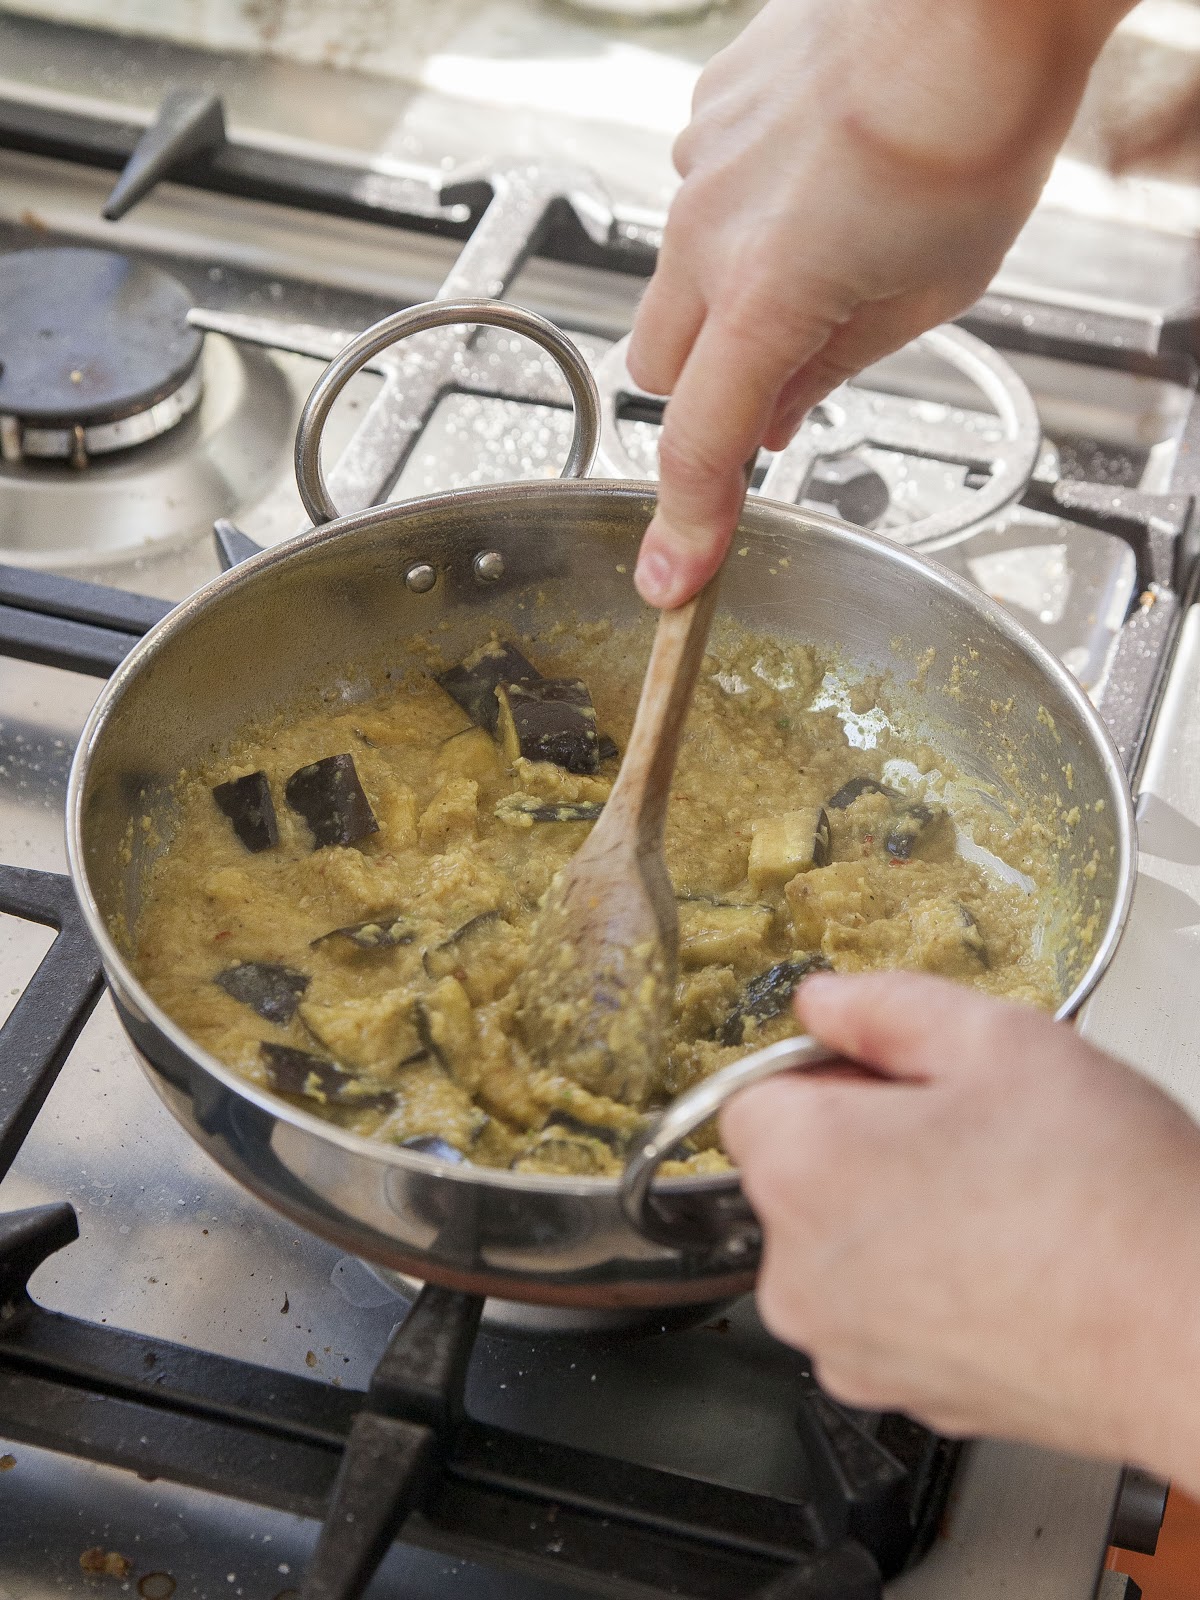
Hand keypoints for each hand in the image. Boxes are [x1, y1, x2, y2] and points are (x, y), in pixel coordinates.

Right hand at [629, 0, 1133, 607]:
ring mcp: (697, 164)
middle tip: (776, 386)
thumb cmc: (976, 125)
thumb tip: (780, 420)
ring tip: (819, 259)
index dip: (686, 523)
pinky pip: (694, 198)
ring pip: (670, 279)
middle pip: (654, 367)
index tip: (674, 576)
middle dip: (699, 396)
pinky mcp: (704, 114)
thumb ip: (830, 370)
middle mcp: (708, 229)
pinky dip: (735, 221)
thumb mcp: (924, 295)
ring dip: (720, 304)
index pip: (698, 443)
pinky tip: (810, 187)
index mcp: (765, 293)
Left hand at [720, 971, 1199, 1494]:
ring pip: (835, 1244)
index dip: (824, 1073)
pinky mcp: (895, 1392)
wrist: (1192, 1332)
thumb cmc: (1109, 1194)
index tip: (891, 1078)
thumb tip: (822, 1002)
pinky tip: (1000, 1263)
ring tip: (994, 1201)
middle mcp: (798, 1271)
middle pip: (789, 1173)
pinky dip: (920, 1284)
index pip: (748, 1096)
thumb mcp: (996, 1040)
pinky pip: (877, 1309)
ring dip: (889, 1214)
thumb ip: (881, 1005)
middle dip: (857, 1141)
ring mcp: (844, 1344)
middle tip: (962, 1133)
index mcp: (803, 1168)